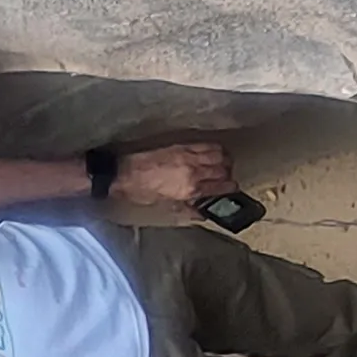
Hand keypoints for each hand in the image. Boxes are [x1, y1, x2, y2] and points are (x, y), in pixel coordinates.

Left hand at [115, 142, 236, 207]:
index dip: (230, 189)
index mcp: (190, 189)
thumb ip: (187, 207)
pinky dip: (215, 149)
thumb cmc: (142, 191)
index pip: (222, 187)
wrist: (125, 173)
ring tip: (222, 165)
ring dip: (225, 160)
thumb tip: (201, 212)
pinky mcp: (182, 146)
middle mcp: (193, 172)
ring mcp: (189, 156)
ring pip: (220, 155)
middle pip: (224, 170)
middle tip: (226, 178)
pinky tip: (213, 153)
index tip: (231, 190)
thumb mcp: (165, 204)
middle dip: (229, 175)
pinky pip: (207, 145)